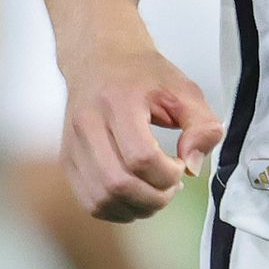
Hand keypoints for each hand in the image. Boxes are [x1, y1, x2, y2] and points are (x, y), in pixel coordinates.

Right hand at [58, 30, 221, 221]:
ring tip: (155, 193)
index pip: (140, 157)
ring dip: (136, 208)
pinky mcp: (67, 159)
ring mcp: (72, 144)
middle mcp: (88, 123)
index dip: (168, 174)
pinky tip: (136, 197)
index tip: (181, 166)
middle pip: (117, 183)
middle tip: (171, 187)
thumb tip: (192, 167)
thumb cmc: (142, 74)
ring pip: (101, 199)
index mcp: (118, 100)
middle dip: (154, 197)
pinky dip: (117, 209)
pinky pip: (90, 201)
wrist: (99, 58)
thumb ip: (201, 125)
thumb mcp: (184, 89)